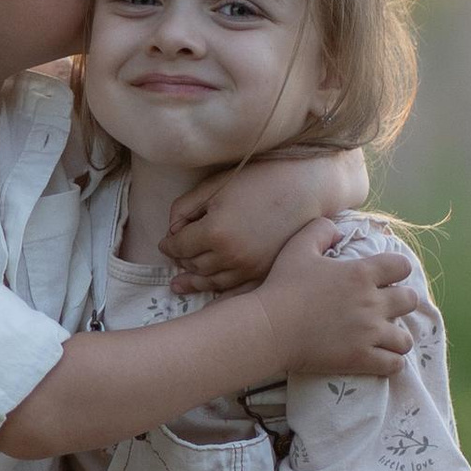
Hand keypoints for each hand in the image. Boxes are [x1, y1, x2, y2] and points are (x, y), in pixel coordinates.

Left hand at [165, 148, 371, 292]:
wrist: (305, 188)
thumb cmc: (259, 179)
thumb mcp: (215, 186)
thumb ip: (185, 208)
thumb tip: (172, 230)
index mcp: (215, 233)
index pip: (178, 246)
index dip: (168, 244)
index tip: (165, 242)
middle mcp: (231, 256)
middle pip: (193, 265)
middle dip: (181, 260)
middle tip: (175, 256)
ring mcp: (250, 268)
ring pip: (212, 281)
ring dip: (195, 279)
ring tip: (182, 282)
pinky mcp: (264, 272)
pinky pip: (235, 289)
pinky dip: (218, 290)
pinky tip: (210, 291)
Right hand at [252, 220, 415, 378]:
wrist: (269, 328)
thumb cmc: (282, 287)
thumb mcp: (298, 247)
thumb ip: (321, 230)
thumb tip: (338, 230)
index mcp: (361, 273)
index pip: (402, 266)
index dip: (397, 270)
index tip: (385, 278)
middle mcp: (372, 302)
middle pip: (410, 301)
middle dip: (401, 303)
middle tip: (383, 308)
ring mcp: (369, 333)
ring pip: (405, 339)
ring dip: (397, 338)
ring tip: (383, 338)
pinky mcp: (361, 358)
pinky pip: (393, 365)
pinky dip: (390, 363)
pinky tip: (379, 359)